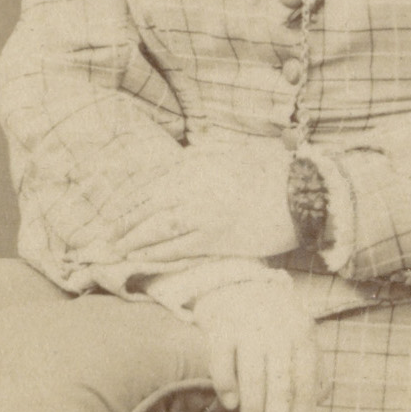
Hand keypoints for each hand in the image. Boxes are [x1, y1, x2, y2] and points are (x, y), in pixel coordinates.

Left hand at [110, 139, 295, 263]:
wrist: (304, 192)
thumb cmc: (271, 171)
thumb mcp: (231, 152)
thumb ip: (201, 156)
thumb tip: (177, 162)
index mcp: (196, 165)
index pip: (150, 185)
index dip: (129, 202)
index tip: (114, 213)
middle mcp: (194, 188)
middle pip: (147, 208)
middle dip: (123, 224)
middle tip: (106, 237)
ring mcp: (204, 214)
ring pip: (157, 230)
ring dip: (133, 242)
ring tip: (115, 251)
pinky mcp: (217, 239)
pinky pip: (178, 248)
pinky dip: (156, 254)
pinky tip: (142, 259)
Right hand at [190, 275, 317, 411]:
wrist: (237, 280)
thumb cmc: (272, 320)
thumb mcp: (298, 337)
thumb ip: (308, 368)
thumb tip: (315, 405)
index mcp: (303, 338)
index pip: (304, 386)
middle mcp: (279, 333)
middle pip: (281, 385)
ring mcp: (249, 328)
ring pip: (254, 377)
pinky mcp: (221, 326)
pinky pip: (223, 360)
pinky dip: (227, 383)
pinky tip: (230, 405)